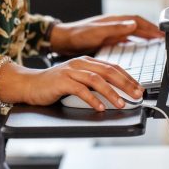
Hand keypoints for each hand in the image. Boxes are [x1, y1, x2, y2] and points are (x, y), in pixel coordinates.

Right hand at [0, 57, 143, 111]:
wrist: (29, 84)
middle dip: (126, 84)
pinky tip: (99, 107)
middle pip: (109, 72)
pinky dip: (92, 99)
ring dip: (111, 93)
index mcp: (87, 61)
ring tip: (121, 103)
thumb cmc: (54, 85)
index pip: (113, 67)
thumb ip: (94, 83)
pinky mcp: (62, 81)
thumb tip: (115, 94)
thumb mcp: (78, 80)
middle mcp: (81, 63)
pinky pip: (80, 90)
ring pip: (97, 80)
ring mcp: (71, 71)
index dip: (129, 78)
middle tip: (136, 95)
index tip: (139, 89)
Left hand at [49, 15, 163, 54]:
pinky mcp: (107, 37)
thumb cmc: (77, 35)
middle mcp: (114, 24)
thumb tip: (133, 24)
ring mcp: (111, 30)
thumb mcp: (96, 32)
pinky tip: (137, 45)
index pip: (138, 22)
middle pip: (138, 25)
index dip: (151, 27)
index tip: (162, 34)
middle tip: (163, 38)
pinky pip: (126, 37)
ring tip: (155, 40)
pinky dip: (135, 40)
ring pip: (133, 31)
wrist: (63, 40)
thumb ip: (115, 28)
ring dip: (145, 35)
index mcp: (114, 21)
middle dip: (151, 30)